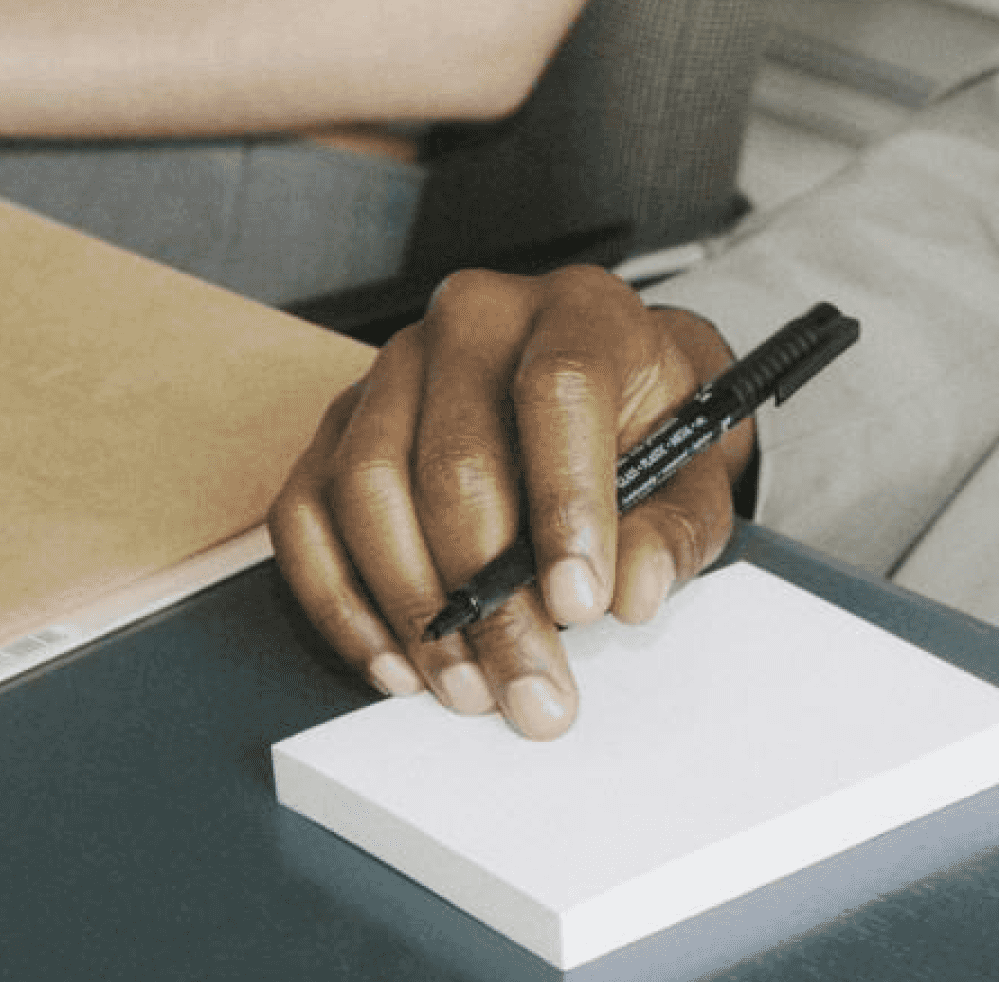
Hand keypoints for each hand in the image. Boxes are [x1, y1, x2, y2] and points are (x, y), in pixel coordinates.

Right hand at [270, 269, 745, 739]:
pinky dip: (341, 602)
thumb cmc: (643, 428)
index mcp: (579, 310)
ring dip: (414, 610)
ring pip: (368, 487)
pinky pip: (306, 514)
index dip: (567, 502)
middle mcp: (474, 320)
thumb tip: (634, 590)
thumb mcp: (692, 469)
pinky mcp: (337, 424)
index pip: (560, 389)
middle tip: (528, 687)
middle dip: (491, 598)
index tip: (581, 604)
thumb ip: (675, 527)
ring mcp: (392, 367)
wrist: (600, 389)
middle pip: (456, 459)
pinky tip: (396, 663)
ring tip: (469, 687)